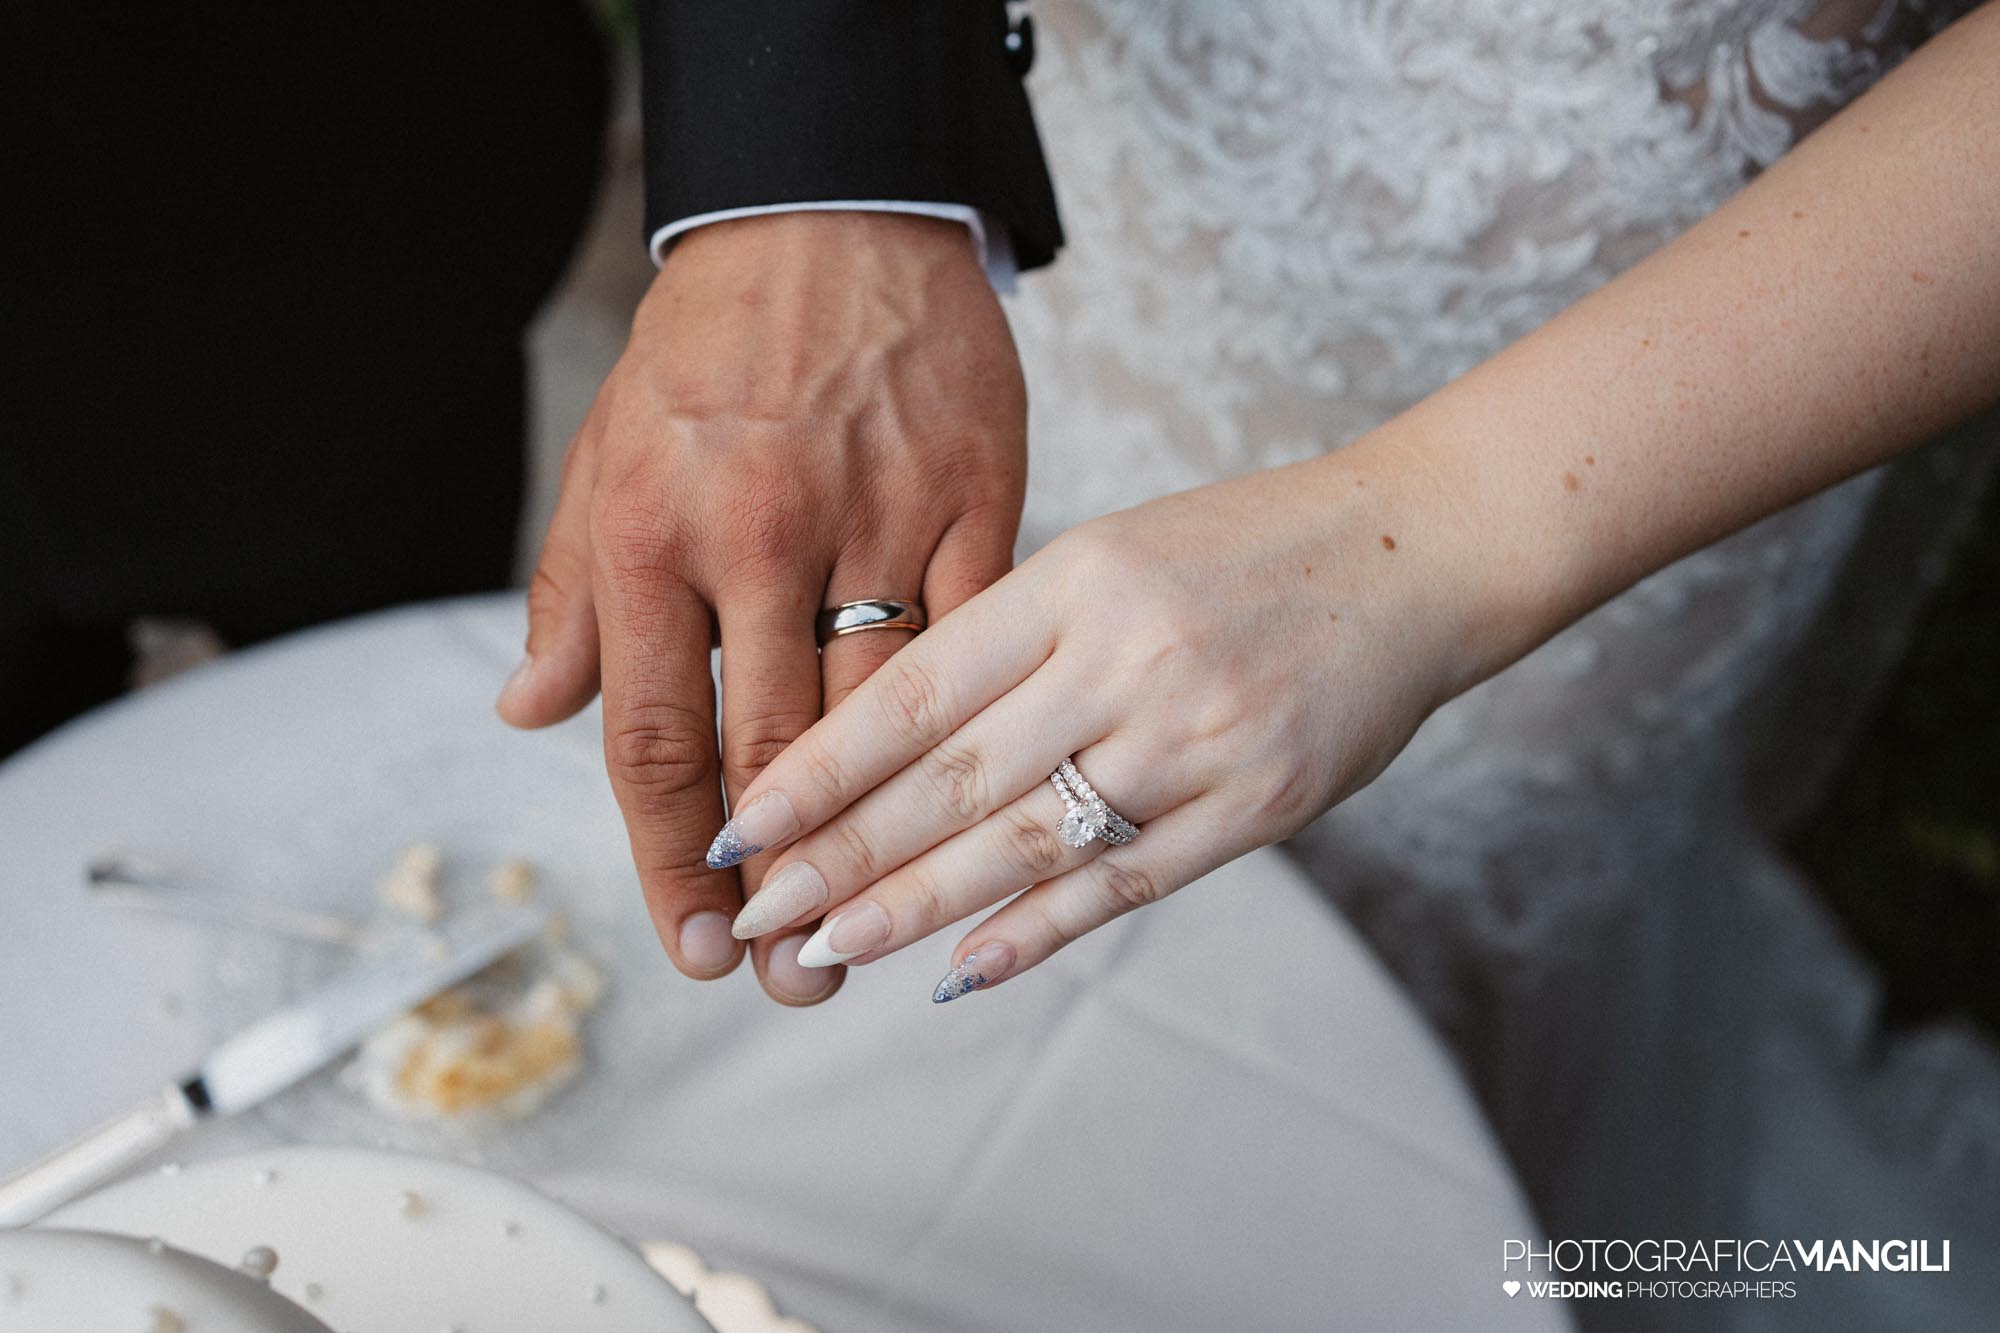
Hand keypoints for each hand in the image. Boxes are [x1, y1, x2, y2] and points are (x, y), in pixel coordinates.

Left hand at [497, 211, 1025, 1002]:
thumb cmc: (709, 344)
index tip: (698, 945)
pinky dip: (967, 733)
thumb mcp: (604, 454)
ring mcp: (875, 518)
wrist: (830, 212)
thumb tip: (528, 713)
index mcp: (649, 535)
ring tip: (874, 927)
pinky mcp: (973, 500)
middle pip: (771, 752)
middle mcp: (756, 537)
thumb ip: (569, 594)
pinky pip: (970, 643)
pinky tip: (969, 803)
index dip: (672, 863)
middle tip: (792, 976)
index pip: (655, 742)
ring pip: (881, 716)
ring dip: (878, 836)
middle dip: (780, 883)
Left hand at [716, 450, 1490, 1000]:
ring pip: (1027, 842)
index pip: (918, 689)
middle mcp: (1129, 658)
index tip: (744, 823)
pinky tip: (961, 970)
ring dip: (917, 907)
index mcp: (1077, 579)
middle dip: (841, 855)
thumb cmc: (1247, 548)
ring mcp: (1196, 738)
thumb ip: (1012, 638)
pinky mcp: (1258, 807)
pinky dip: (1036, 932)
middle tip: (756, 911)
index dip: (821, 767)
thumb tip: (890, 748)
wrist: (1416, 553)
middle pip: (954, 778)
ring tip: (829, 948)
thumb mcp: (1112, 552)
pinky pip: (1124, 884)